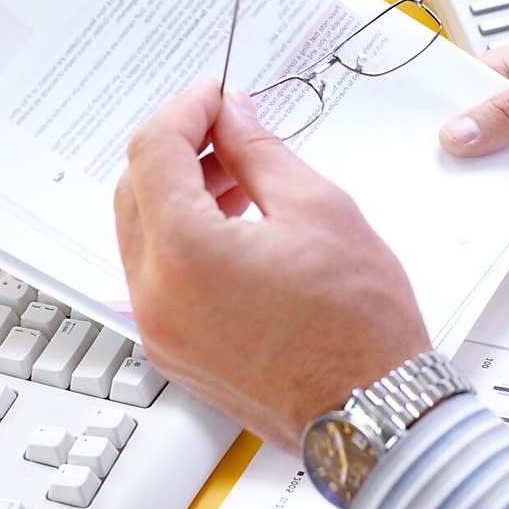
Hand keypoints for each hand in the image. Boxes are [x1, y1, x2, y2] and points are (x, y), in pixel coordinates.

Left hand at [114, 80, 430, 449]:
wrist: (372, 412)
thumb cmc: (360, 325)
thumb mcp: (317, 209)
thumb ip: (260, 152)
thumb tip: (234, 117)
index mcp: (185, 254)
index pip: (154, 151)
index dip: (185, 110)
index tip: (215, 97)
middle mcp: (156, 296)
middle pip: (135, 191)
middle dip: (178, 151)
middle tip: (228, 132)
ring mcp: (160, 331)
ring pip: (143, 236)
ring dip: (180, 196)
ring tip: (241, 182)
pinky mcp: (174, 353)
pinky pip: (158, 278)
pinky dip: (184, 243)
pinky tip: (235, 231)